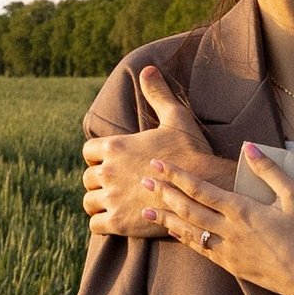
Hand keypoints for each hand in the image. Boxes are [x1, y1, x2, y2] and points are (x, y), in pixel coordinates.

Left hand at [82, 79, 236, 235]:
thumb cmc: (191, 152)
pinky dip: (101, 224)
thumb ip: (158, 94)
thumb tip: (148, 69)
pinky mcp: (119, 223)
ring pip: (89, 202)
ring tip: (113, 204)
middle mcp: (108, 172)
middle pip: (88, 178)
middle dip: (99, 181)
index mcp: (115, 146)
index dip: (98, 157)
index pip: (88, 152)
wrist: (205, 187)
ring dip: (98, 203)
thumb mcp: (175, 117)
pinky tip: (115, 221)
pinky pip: (95, 225)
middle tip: (116, 185)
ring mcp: (112, 198)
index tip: (111, 162)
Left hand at [152, 146, 293, 294]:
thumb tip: (249, 147)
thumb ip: (270, 170)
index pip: (200, 189)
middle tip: (143, 180)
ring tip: (145, 209)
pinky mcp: (228, 264)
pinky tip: (171, 232)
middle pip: (187, 208)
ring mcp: (226, 249)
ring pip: (188, 231)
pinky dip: (182, 238)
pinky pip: (199, 249)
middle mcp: (228, 229)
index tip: (159, 164)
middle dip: (164, 193)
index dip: (177, 175)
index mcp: (242, 210)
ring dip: (165, 218)